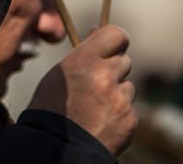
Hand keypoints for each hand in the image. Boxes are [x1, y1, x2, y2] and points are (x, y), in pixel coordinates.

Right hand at [27, 25, 136, 155]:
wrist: (56, 149)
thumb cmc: (51, 109)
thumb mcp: (60, 73)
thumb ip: (84, 53)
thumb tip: (98, 32)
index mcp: (85, 60)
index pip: (117, 35)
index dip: (115, 41)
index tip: (111, 48)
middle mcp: (105, 75)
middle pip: (124, 61)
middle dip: (113, 70)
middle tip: (97, 85)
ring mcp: (120, 99)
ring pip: (127, 87)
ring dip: (116, 94)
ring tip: (95, 109)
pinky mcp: (130, 119)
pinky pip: (130, 109)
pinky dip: (119, 115)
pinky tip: (101, 123)